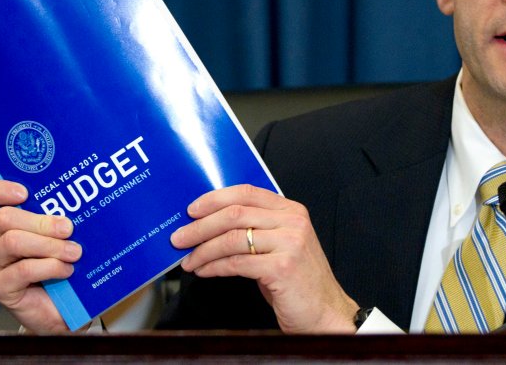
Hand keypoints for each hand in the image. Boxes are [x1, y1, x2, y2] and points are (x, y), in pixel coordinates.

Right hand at [0, 180, 81, 331]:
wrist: (62, 307)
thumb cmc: (60, 263)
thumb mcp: (58, 234)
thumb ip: (56, 216)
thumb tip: (80, 198)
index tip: (25, 193)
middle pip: (4, 218)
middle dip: (41, 221)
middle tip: (68, 228)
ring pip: (13, 241)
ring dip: (50, 245)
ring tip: (74, 252)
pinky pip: (23, 270)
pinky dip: (50, 267)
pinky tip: (66, 270)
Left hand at [171, 184, 357, 333]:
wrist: (325, 312)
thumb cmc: (299, 282)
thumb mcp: (281, 245)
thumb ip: (256, 229)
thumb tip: (211, 225)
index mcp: (291, 211)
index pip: (247, 192)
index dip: (214, 199)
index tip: (192, 210)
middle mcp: (293, 222)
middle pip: (235, 214)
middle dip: (200, 226)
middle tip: (180, 237)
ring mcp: (290, 243)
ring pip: (232, 238)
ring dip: (203, 250)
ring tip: (189, 260)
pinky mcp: (283, 267)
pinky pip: (237, 263)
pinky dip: (214, 267)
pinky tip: (205, 271)